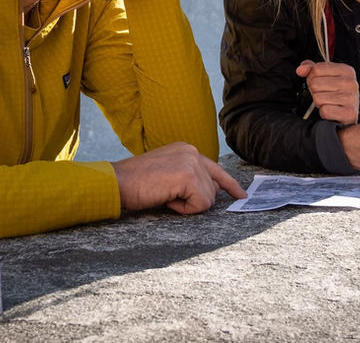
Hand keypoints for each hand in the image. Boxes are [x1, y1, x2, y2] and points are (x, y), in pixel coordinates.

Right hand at [110, 142, 246, 213]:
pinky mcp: (188, 176)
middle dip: (194, 200)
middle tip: (167, 196)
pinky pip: (200, 204)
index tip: (241, 196)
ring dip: (186, 205)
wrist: (117, 183)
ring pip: (208, 199)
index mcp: (186, 150)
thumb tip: (213, 191)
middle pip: (213, 189)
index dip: (230, 185)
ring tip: (164, 195)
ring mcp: (191, 162)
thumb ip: (190, 178)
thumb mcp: (167, 175)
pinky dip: (184, 210)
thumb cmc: (136, 183)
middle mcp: (192, 151)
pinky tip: (167, 200)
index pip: (216, 169)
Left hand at [295, 60, 358, 124]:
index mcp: (346, 70)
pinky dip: (324, 112)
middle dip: (315, 91)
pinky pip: (324, 111)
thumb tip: (300, 70)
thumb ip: (311, 68)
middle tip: (324, 94)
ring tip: (328, 102)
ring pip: (318, 98)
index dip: (312, 77)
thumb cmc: (336, 92)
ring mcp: (351, 98)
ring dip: (319, 102)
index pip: (316, 69)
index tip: (320, 82)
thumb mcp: (326, 75)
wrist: (349, 111)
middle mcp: (351, 83)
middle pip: (315, 84)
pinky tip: (331, 110)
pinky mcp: (349, 113)